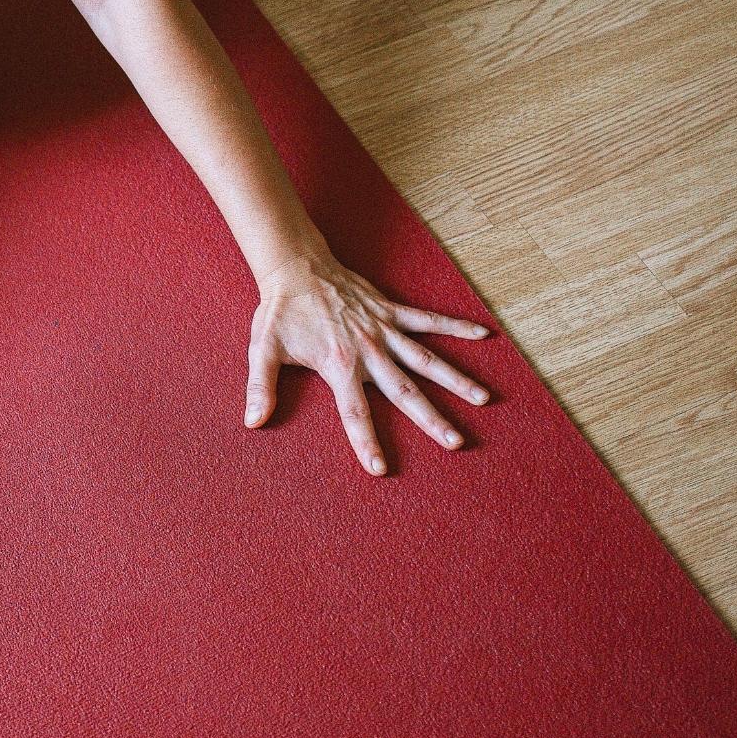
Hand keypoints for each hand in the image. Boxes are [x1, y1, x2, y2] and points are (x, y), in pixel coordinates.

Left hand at [245, 254, 492, 474]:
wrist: (295, 268)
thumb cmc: (280, 312)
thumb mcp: (262, 350)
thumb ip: (260, 387)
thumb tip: (252, 421)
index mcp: (338, 365)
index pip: (354, 413)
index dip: (366, 442)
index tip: (380, 469)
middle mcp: (368, 350)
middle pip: (404, 391)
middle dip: (431, 419)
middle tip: (456, 442)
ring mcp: (383, 329)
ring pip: (426, 359)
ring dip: (455, 379)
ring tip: (483, 399)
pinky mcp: (390, 310)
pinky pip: (428, 319)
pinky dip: (456, 325)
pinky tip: (484, 335)